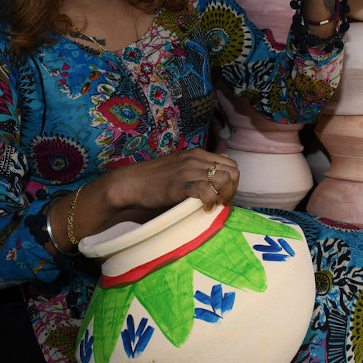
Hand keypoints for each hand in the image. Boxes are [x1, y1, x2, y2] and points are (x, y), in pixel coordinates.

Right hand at [108, 149, 238, 213]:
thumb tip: (222, 169)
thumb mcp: (180, 165)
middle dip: (232, 190)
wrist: (129, 183)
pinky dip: (210, 203)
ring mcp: (188, 170)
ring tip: (214, 205)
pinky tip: (203, 209)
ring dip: (224, 196)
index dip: (233, 181)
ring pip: (224, 180)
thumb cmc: (154, 179)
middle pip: (233, 172)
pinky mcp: (180, 185)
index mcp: (197, 153)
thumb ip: (200, 166)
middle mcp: (196, 159)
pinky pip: (207, 192)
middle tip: (222, 202)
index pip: (231, 164)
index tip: (224, 194)